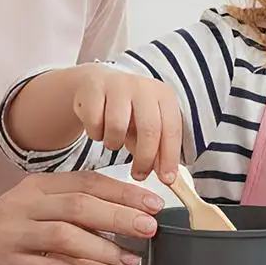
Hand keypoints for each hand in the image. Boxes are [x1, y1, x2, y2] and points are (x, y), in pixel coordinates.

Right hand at [0, 172, 161, 264]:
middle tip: (149, 228)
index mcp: (39, 186)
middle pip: (79, 205)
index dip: (123, 192)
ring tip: (129, 259)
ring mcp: (14, 233)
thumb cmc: (10, 231)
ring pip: (63, 235)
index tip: (153, 203)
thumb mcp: (39, 209)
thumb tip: (130, 220)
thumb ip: (76, 211)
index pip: (87, 181)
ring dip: (102, 248)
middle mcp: (26, 205)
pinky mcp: (5, 262)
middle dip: (119, 217)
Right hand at [68, 66, 182, 182]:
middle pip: (149, 129)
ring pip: (117, 128)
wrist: (97, 85)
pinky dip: (96, 134)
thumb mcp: (147, 128)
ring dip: (114, 144)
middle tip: (139, 175)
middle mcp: (143, 87)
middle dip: (145, 158)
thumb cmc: (128, 111)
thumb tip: (166, 175)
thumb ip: (158, 149)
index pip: (172, 129)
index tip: (166, 179)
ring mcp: (117, 85)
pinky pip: (94, 122)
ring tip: (114, 142)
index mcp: (163, 95)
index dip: (169, 157)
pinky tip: (99, 130)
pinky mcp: (93, 88)